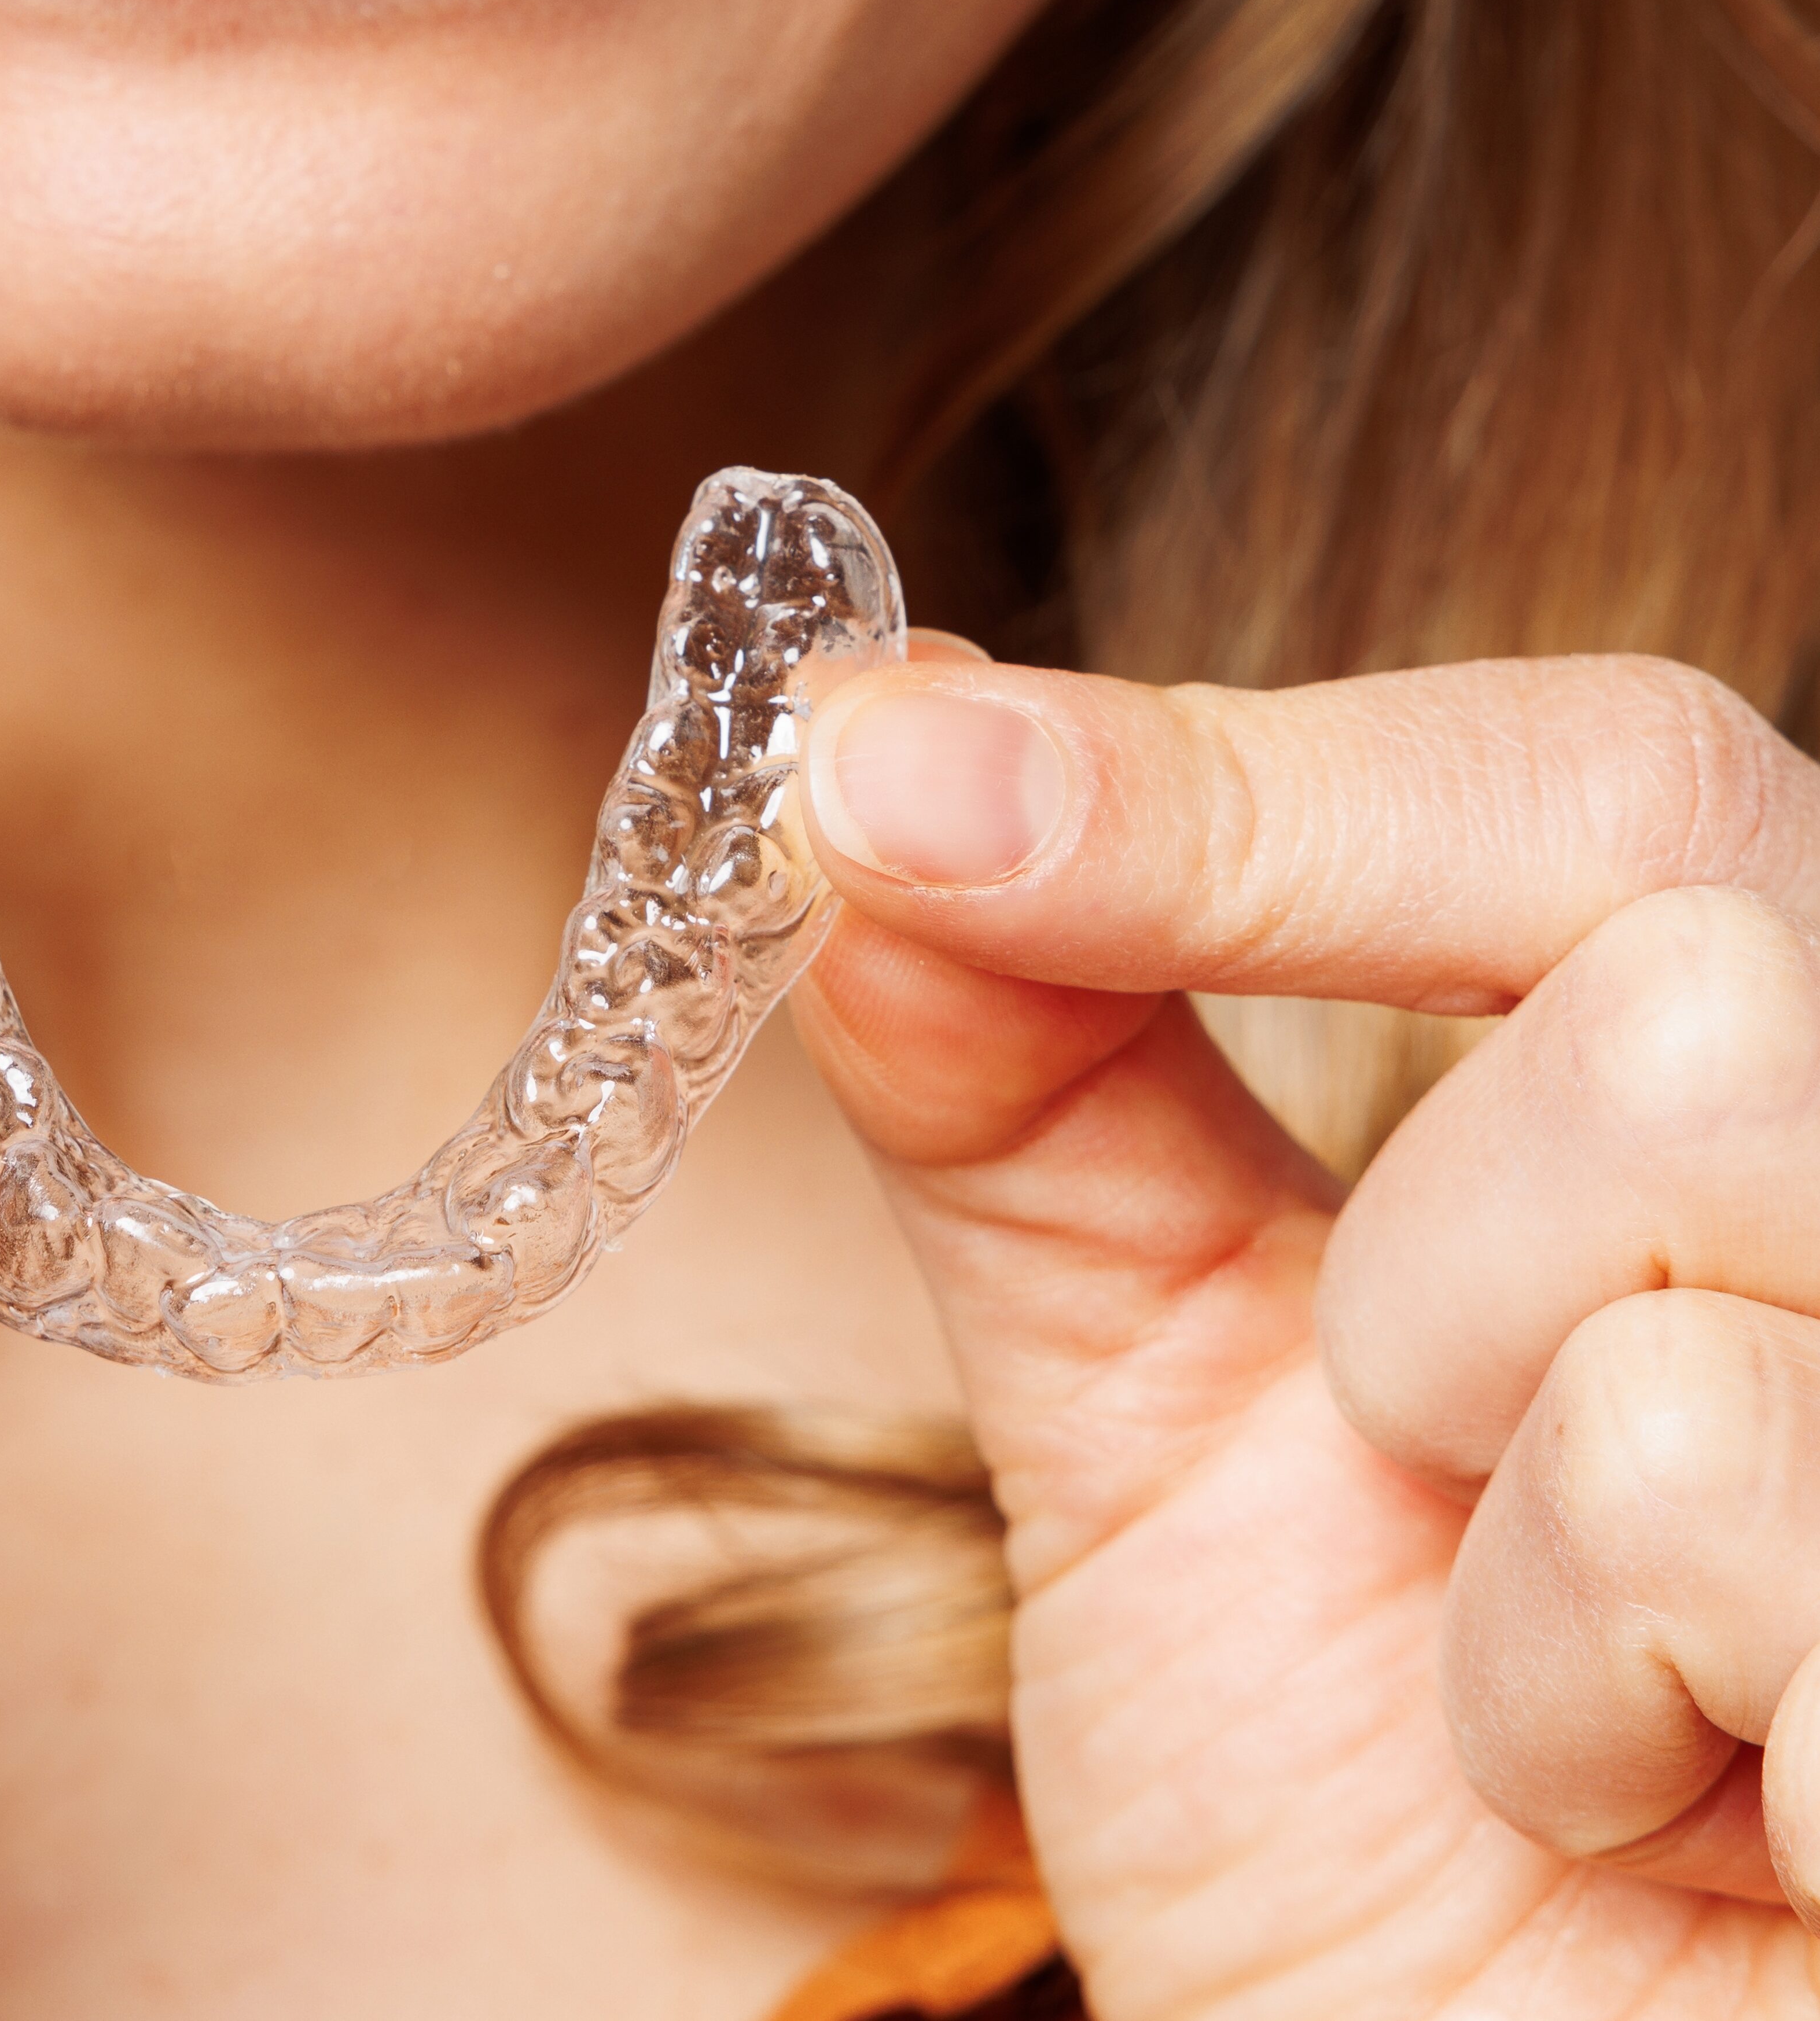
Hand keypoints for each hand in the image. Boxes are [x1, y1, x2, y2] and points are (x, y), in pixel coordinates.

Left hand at [790, 651, 1819, 2017]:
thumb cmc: (1364, 1808)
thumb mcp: (1154, 1397)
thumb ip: (1030, 1083)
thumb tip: (866, 758)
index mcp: (1789, 1090)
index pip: (1605, 773)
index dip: (1232, 779)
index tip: (878, 780)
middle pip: (1680, 987)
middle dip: (1424, 1272)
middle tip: (1414, 1469)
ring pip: (1694, 1263)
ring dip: (1502, 1533)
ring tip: (1551, 1695)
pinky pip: (1743, 1523)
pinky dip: (1605, 1716)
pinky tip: (1699, 1836)